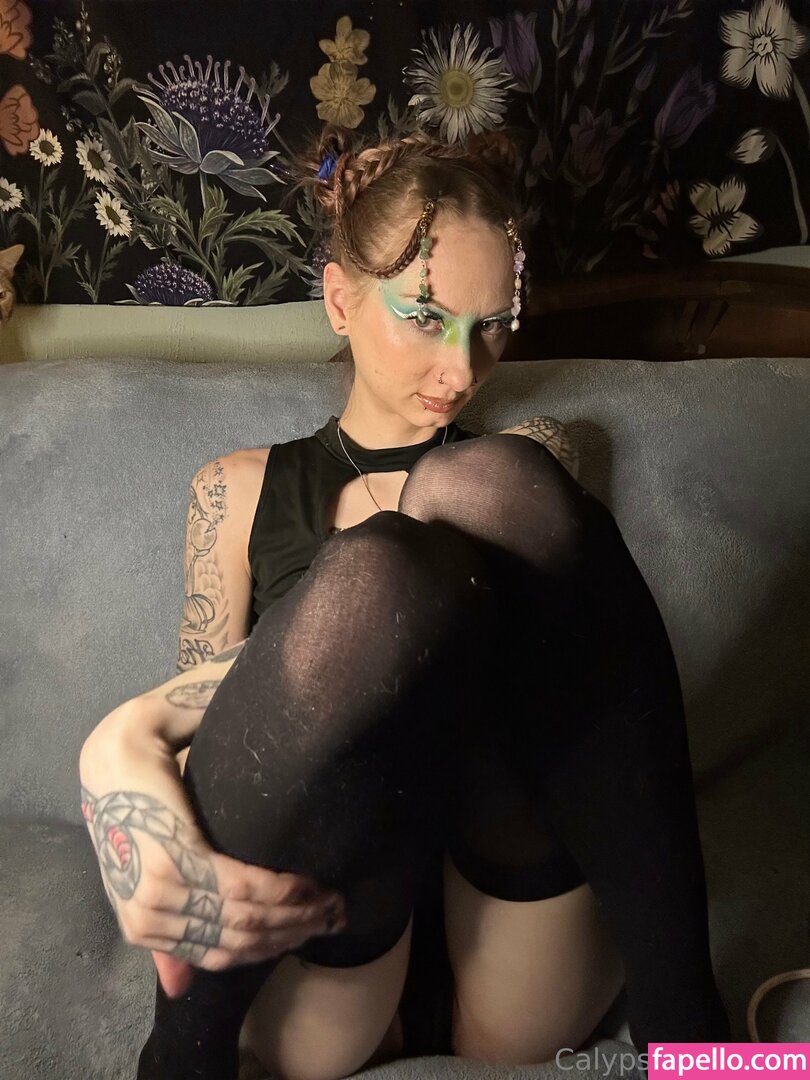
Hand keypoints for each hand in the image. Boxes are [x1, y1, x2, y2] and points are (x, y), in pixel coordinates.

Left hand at [81, 785, 346, 997]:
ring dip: (297, 911)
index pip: (219, 957)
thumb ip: (165, 929)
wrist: (116, 753)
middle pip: (238, 941)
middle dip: (294, 932)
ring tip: (331, 899)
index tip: (313, 933)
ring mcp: (161, 892)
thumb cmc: (136, 803)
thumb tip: (179, 986)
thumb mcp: (147, 874)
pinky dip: (282, 888)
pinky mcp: (177, 859)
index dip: (271, 948)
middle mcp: (149, 919)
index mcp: (142, 927)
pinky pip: (242, 886)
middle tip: (336, 916)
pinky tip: (307, 882)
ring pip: (245, 918)